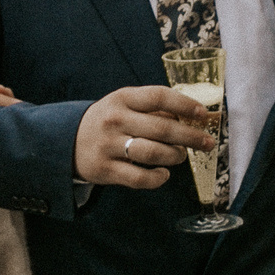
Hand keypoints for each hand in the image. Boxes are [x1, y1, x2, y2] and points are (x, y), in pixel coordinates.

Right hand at [73, 85, 214, 189]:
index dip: (185, 104)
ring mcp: (109, 146)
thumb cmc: (107, 121)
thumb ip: (153, 109)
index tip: (203, 113)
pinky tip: (164, 174)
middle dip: (191, 136)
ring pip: (153, 153)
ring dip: (175, 156)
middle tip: (208, 142)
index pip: (159, 97)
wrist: (67, 141)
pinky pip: (139, 178)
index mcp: (122, 99)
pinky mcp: (105, 170)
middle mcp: (115, 120)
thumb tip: (193, 117)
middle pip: (162, 128)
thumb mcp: (123, 105)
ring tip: (180, 156)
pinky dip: (158, 178)